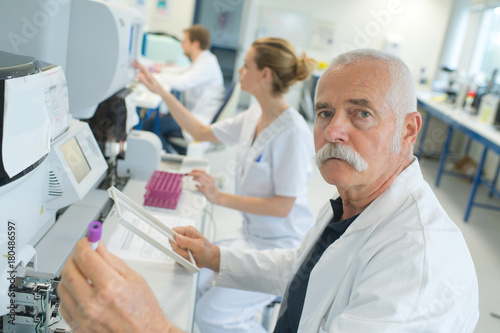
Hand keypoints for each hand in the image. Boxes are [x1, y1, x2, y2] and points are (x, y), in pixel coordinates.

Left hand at [58, 239, 180, 332]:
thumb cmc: (144, 312)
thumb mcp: (135, 279)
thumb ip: (113, 261)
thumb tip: (99, 247)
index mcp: (110, 287)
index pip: (85, 257)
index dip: (84, 244)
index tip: (87, 240)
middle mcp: (93, 303)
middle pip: (69, 270)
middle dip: (75, 257)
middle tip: (83, 254)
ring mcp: (83, 318)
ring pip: (62, 287)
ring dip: (70, 275)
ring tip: (83, 273)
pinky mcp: (78, 328)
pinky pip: (63, 305)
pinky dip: (69, 294)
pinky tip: (80, 291)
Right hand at [133, 60, 163, 94]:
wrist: (161, 91)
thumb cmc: (155, 89)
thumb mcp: (148, 86)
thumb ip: (143, 81)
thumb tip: (138, 76)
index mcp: (149, 75)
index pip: (142, 68)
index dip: (138, 65)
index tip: (134, 62)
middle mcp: (149, 75)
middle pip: (143, 68)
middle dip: (138, 64)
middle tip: (134, 61)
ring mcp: (149, 76)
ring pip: (143, 71)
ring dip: (139, 68)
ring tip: (135, 66)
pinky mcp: (149, 79)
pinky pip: (144, 74)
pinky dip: (141, 72)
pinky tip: (139, 73)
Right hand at [171, 226, 219, 271]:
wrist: (209, 259)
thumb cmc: (207, 251)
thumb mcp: (198, 246)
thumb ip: (187, 242)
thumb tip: (177, 237)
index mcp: (189, 231)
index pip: (174, 230)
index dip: (171, 235)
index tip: (170, 239)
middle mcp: (184, 237)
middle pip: (173, 242)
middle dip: (180, 249)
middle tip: (188, 251)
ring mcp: (182, 245)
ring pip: (175, 250)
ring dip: (182, 255)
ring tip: (191, 255)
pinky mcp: (181, 251)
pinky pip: (177, 256)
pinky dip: (183, 258)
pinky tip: (190, 257)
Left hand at [189, 169, 221, 204]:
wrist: (217, 196)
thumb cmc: (212, 189)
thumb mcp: (209, 182)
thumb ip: (204, 178)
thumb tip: (195, 175)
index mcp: (210, 178)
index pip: (203, 171)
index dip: (196, 170)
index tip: (192, 170)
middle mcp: (209, 181)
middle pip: (200, 174)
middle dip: (193, 173)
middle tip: (189, 174)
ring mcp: (208, 186)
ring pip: (199, 179)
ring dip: (194, 178)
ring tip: (193, 179)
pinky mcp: (206, 191)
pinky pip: (199, 187)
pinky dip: (196, 186)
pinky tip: (196, 186)